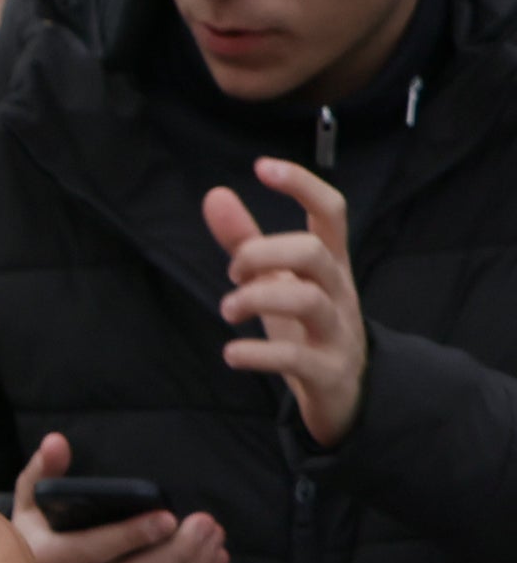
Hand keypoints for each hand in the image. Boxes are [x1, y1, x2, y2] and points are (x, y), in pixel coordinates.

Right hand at [13, 432, 226, 562]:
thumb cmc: (32, 538)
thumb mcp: (28, 504)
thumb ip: (43, 472)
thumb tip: (57, 442)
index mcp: (38, 561)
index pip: (89, 552)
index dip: (131, 536)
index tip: (169, 516)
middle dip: (175, 552)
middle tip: (207, 523)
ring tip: (215, 540)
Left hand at [207, 159, 368, 445]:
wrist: (347, 395)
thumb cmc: (306, 328)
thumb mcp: (276, 281)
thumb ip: (246, 241)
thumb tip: (215, 194)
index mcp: (330, 265)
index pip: (331, 212)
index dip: (302, 185)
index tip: (263, 167)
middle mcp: (338, 293)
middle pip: (314, 253)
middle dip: (265, 253)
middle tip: (233, 272)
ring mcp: (337, 333)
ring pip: (309, 301)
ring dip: (257, 298)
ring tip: (227, 310)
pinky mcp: (328, 372)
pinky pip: (297, 358)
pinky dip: (258, 354)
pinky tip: (231, 353)